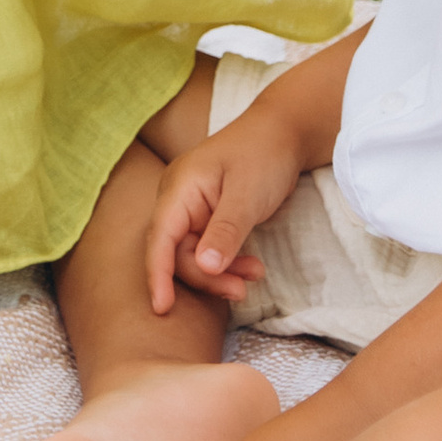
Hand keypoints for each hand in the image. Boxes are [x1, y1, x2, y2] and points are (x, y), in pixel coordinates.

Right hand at [142, 107, 304, 316]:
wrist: (284, 132)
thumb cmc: (263, 154)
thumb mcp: (247, 194)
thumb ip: (225, 232)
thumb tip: (204, 267)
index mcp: (179, 188)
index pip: (160, 238)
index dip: (158, 275)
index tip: (162, 309)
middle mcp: (178, 199)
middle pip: (177, 253)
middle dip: (206, 277)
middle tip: (240, 291)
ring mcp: (193, 209)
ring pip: (195, 256)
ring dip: (220, 273)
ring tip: (255, 277)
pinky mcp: (209, 218)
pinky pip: (209, 250)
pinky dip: (228, 264)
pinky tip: (251, 268)